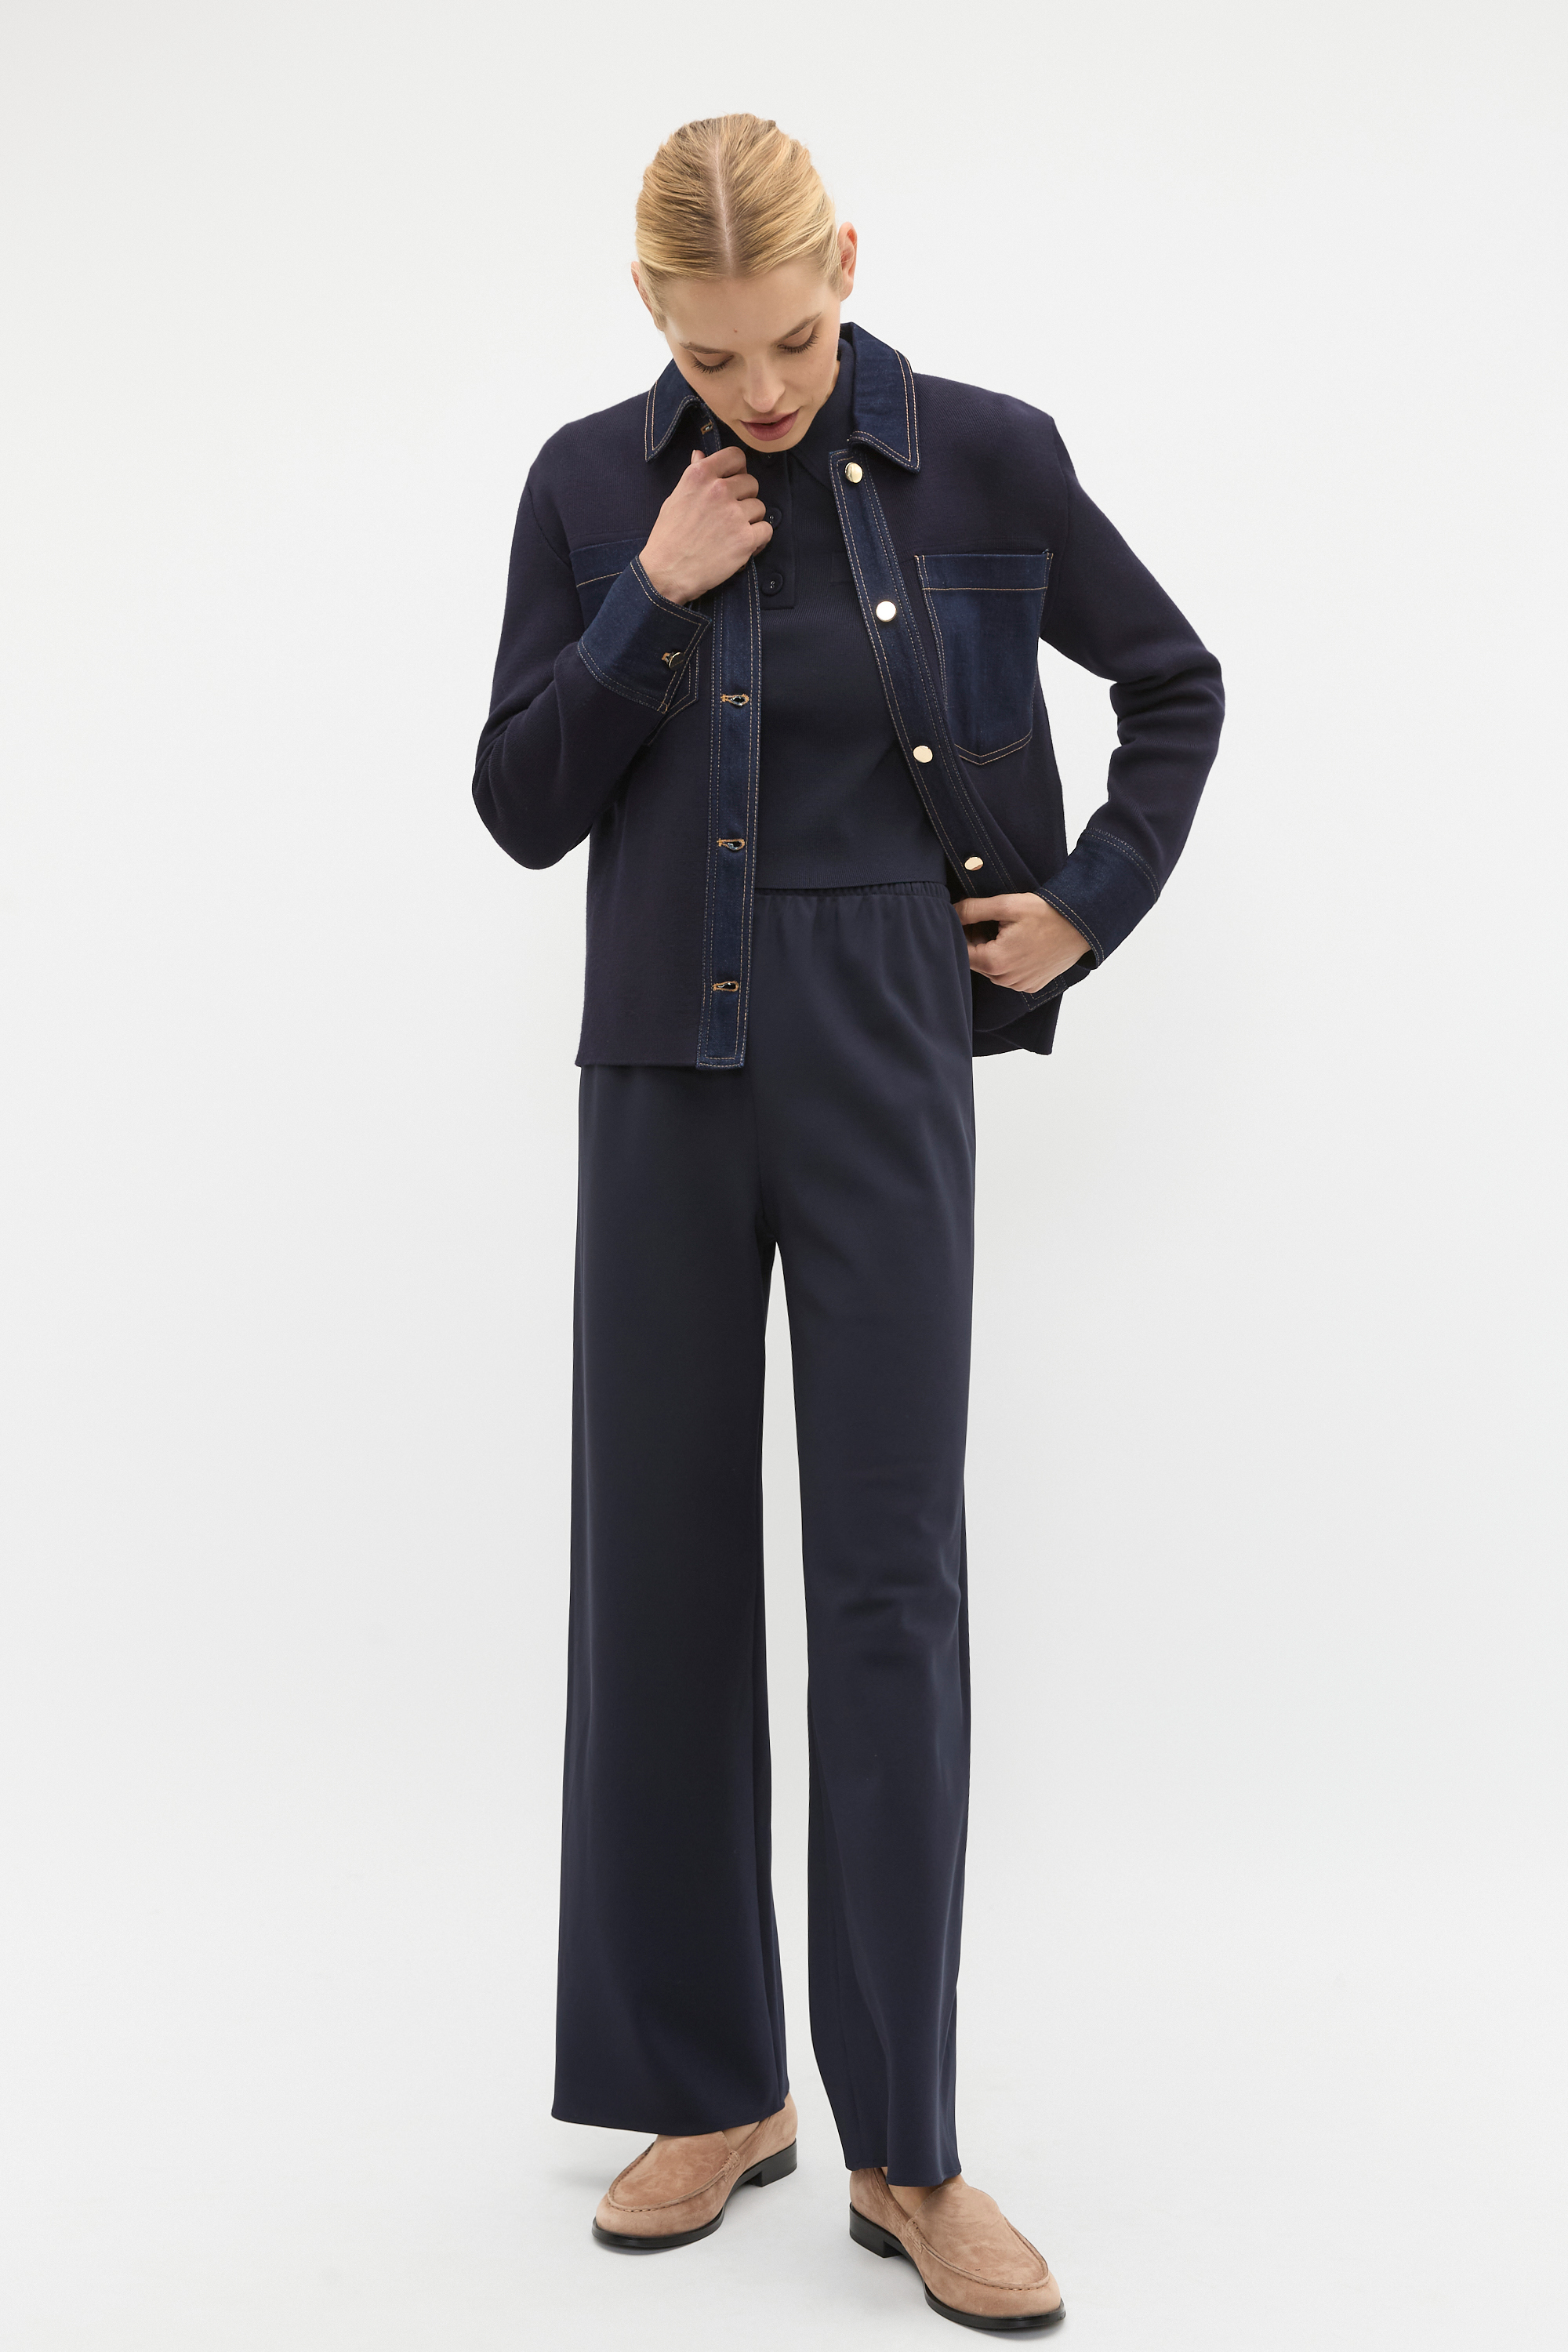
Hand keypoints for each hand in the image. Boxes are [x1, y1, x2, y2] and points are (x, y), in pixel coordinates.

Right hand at [639, 448, 772, 605]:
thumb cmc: (667, 537)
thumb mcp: (675, 498)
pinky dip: (758, 540)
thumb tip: (700, 455)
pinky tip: (743, 547)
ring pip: (760, 508)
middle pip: (752, 483)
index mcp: (700, 475)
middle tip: (730, 516)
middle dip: (744, 498)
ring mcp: (734, 514)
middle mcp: (719, 490)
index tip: (734, 482)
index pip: (735, 456)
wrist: (666, 573)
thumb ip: (693, 475)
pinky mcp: (745, 539)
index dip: (738, 469)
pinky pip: (766, 530)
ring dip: (750, 520)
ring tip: (733, 534)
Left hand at [954, 893, 1090, 993]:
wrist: (1082, 925)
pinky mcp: (1031, 985)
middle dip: (976, 940)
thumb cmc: (1046, 913)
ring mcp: (1018, 985)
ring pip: (991, 968)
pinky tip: (1020, 942)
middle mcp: (1004, 980)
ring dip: (992, 950)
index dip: (960, 932)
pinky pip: (1009, 974)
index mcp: (995, 962)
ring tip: (1007, 930)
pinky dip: (1008, 960)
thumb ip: (973, 909)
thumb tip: (950, 911)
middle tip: (989, 919)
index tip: (967, 917)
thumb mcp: (1006, 905)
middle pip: (975, 960)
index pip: (960, 950)